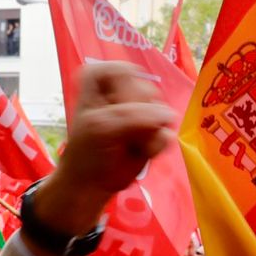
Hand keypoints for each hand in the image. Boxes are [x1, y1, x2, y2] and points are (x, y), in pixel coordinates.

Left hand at [34, 62, 178, 234]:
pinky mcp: (155, 131)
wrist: (92, 185)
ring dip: (147, 133)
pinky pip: (168, 131)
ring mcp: (143, 110)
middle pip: (146, 89)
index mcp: (102, 78)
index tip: (114, 108)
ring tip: (130, 145)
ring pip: (161, 110)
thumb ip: (131, 115)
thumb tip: (169, 114)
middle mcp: (125, 89)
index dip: (123, 91)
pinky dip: (156, 145)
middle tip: (121, 133)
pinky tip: (142, 152)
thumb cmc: (87, 151)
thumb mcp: (100, 127)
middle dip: (137, 115)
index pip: (125, 70)